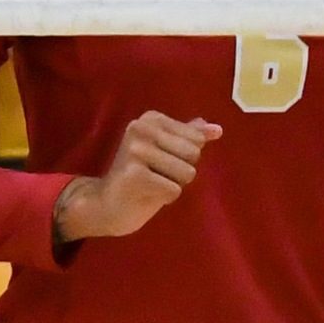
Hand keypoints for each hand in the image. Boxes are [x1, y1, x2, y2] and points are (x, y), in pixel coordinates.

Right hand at [53, 112, 223, 242]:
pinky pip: (174, 190)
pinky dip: (164, 198)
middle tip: (155, 175)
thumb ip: (190, 137)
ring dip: (173, 185)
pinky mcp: (134, 174)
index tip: (160, 160)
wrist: (105, 204)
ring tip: (151, 184)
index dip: (185, 157)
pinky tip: (145, 194)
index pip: (197, 139)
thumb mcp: (166, 151)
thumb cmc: (141, 176)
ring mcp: (135, 150)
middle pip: (193, 154)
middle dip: (181, 172)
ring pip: (187, 173)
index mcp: (150, 118)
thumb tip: (218, 129)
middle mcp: (141, 128)